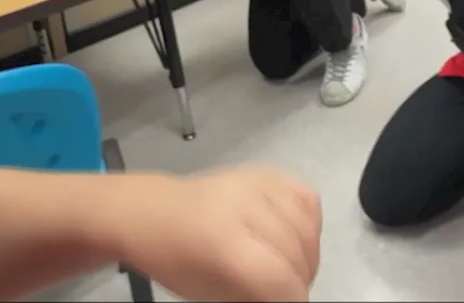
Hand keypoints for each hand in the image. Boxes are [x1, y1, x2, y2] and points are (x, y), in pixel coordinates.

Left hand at [125, 169, 321, 301]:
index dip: (292, 299)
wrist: (153, 213)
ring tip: (291, 269)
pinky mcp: (267, 173)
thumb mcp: (209, 291)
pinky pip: (308, 199)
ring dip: (307, 256)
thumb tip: (285, 297)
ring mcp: (258, 184)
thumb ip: (254, 295)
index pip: (278, 278)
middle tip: (287, 291)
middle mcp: (245, 206)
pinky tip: (295, 238)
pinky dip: (310, 224)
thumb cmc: (175, 259)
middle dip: (299, 280)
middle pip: (296, 253)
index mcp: (222, 242)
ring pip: (307, 228)